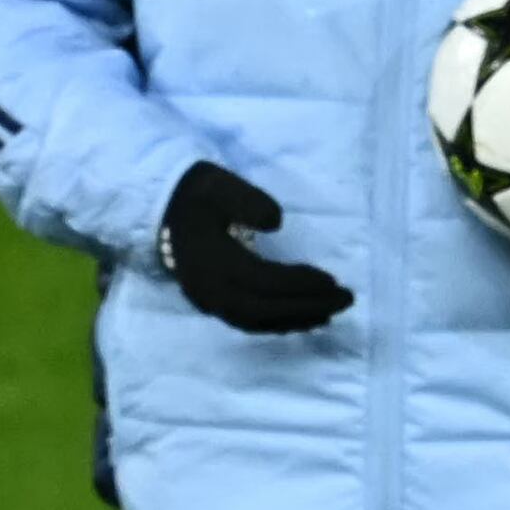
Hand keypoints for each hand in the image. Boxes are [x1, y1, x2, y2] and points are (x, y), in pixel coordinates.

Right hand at [157, 163, 353, 335]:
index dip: (298, 284)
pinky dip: (278, 324)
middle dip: (307, 307)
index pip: (262, 281)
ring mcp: (208, 300)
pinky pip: (248, 322)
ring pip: (256, 321)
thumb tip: (275, 222)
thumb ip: (247, 199)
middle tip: (346, 299)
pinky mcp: (212, 303)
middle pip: (264, 309)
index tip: (332, 279)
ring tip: (332, 311)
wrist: (163, 209)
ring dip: (296, 320)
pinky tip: (305, 318)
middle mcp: (209, 288)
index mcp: (212, 260)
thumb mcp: (220, 185)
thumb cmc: (200, 196)